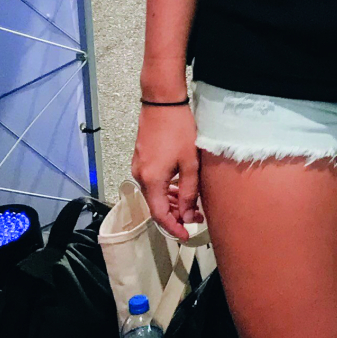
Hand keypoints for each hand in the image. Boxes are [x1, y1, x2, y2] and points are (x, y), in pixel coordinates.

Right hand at [131, 102, 203, 239]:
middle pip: (156, 205)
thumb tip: (189, 215)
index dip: (173, 228)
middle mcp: (140, 176)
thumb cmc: (179, 130)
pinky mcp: (142, 159)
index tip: (186, 235)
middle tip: (197, 219)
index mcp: (150, 180)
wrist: (162, 102)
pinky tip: (181, 189)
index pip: (159, 215)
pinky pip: (154, 182)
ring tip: (194, 205)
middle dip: (176, 215)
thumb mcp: (190, 163)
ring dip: (173, 202)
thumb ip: (189, 192)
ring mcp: (139, 167)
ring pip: (155, 194)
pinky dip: (167, 189)